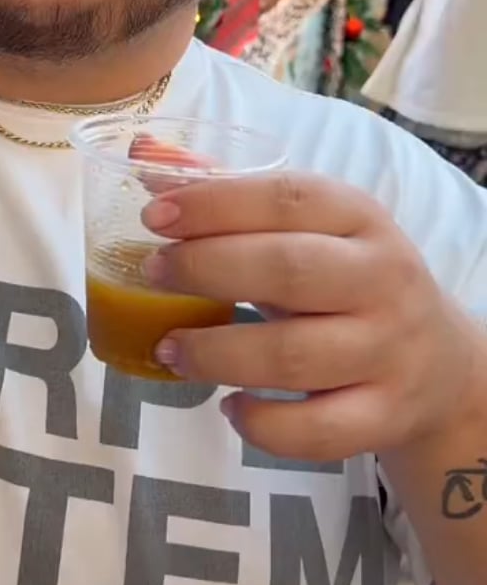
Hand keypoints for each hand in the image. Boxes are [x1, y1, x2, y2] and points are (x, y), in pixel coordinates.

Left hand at [142, 173, 482, 462]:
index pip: (289, 198)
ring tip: (168, 348)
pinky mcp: (383, 416)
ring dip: (216, 353)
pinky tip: (229, 406)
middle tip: (152, 274)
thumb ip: (229, 196)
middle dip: (207, 269)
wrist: (440, 365)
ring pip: (294, 356)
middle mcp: (382, 280)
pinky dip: (263, 424)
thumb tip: (144, 155)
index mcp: (360, 218)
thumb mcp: (306, 231)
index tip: (154, 215)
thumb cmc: (347, 284)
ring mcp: (387, 352)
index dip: (216, 204)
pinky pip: (316, 429)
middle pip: (289, 270)